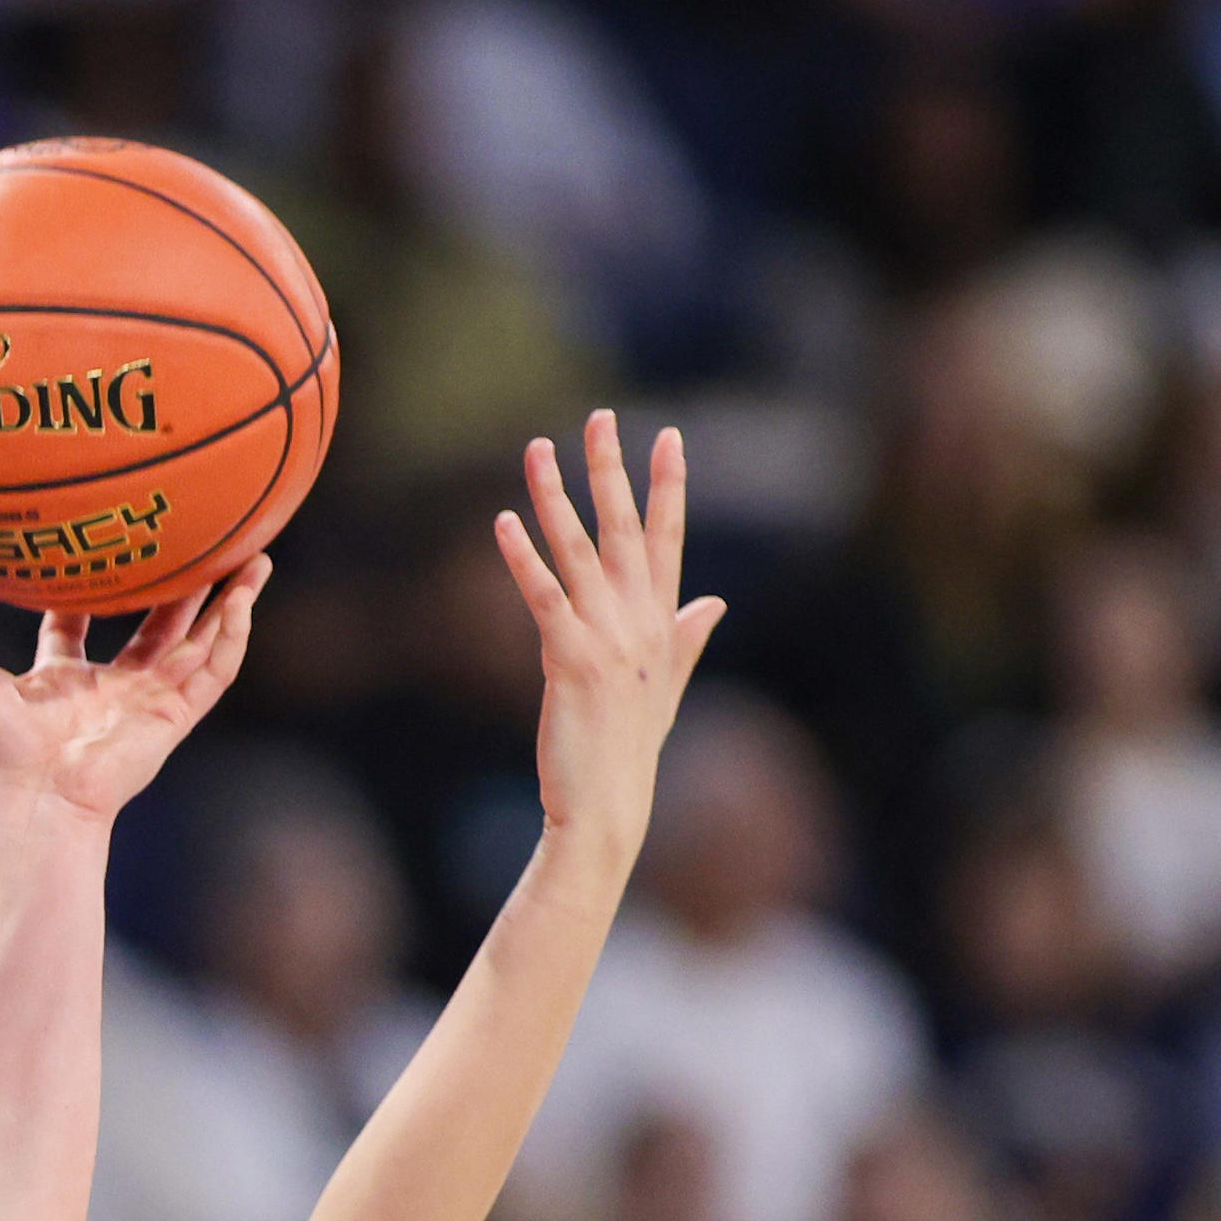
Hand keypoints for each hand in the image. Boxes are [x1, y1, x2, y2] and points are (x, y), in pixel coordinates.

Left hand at [0, 554, 263, 820]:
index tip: (98, 540)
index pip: (77, 624)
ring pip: (199, 642)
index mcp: (62, 680)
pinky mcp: (173, 719)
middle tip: (198, 537)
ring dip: (229, 602)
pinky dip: (232, 638)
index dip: (85, 586)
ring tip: (256, 557)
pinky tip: (244, 601)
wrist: (34, 800)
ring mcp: (146, 703)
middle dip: (180, 584)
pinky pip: (214, 672)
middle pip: (155, 625)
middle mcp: (109, 689)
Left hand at [498, 413, 722, 850]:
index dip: (669, 487)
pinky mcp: (570, 659)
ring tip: (537, 449)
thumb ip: (688, 637)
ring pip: (579, 550)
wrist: (609, 805)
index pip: (670, 539)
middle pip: (627, 528)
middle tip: (603, 415)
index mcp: (662, 623)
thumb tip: (715, 600)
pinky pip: (543, 595)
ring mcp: (608, 638)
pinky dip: (524, 556)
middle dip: (613, 469)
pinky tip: (505, 521)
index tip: (668, 438)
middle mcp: (640, 621)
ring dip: (557, 496)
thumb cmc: (631, 749)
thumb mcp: (667, 685)